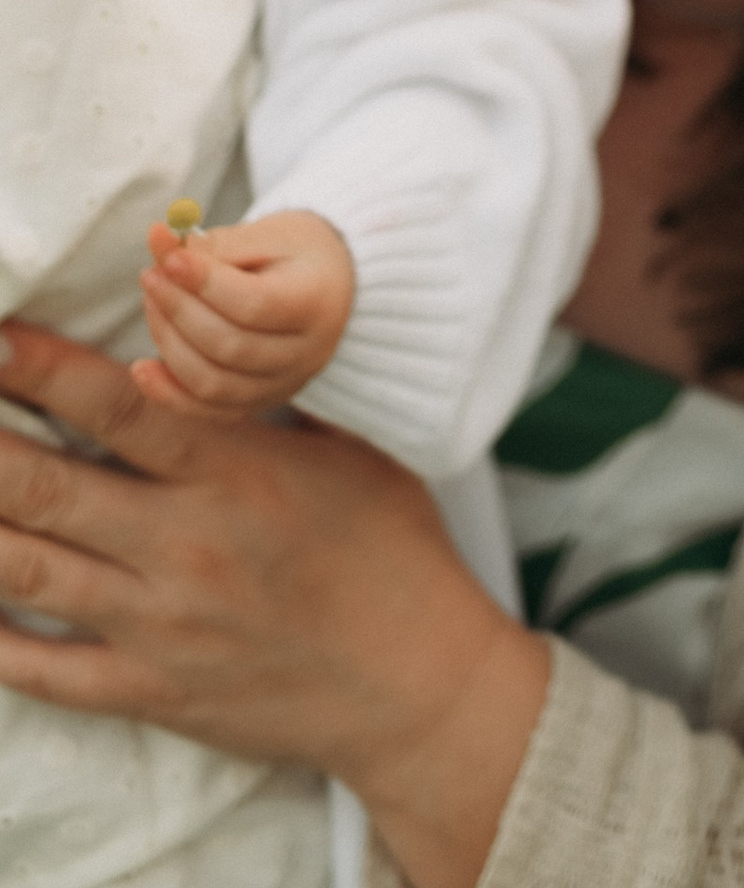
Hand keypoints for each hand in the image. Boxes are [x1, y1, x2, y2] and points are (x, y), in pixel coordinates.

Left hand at [0, 323, 547, 887]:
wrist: (412, 681)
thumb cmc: (391, 547)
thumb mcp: (347, 447)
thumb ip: (266, 401)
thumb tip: (200, 345)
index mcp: (232, 474)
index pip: (116, 407)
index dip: (41, 369)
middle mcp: (182, 547)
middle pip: (45, 487)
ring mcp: (158, 627)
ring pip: (26, 570)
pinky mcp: (149, 691)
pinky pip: (44, 669)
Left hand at [136, 209, 354, 414]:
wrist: (331, 288)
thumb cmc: (297, 253)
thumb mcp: (269, 234)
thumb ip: (218, 242)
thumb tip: (160, 239)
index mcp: (318, 302)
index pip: (255, 304)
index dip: (205, 284)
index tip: (168, 258)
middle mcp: (306, 354)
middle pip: (229, 346)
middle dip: (179, 310)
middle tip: (151, 275)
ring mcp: (282, 386)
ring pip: (213, 383)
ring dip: (169, 343)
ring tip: (153, 301)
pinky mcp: (258, 404)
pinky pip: (206, 411)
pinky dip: (168, 394)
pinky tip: (142, 367)